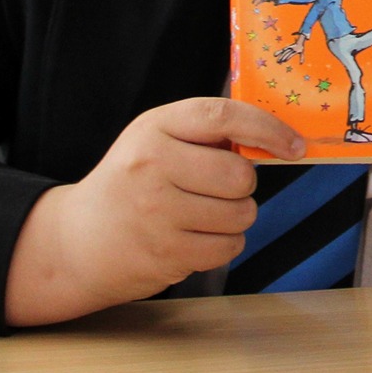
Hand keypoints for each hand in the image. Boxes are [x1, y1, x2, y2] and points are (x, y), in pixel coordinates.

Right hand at [4, 98, 304, 326]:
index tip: (295, 145)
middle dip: (242, 186)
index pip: (223, 117)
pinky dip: (222, 244)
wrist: (76, 242)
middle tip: (218, 189)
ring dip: (234, 217)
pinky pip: (228, 248)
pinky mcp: (165, 255)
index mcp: (154, 128)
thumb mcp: (155, 139)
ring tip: (200, 214)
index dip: (267, 129)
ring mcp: (157, 214)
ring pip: (241, 215)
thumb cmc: (131, 182)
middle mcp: (152, 166)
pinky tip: (194, 237)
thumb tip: (275, 139)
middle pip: (240, 176)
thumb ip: (205, 132)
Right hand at [275, 37, 304, 64]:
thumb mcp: (302, 52)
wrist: (299, 41)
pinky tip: (274, 55)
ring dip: (280, 56)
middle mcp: (291, 49)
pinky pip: (282, 50)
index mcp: (295, 50)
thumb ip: (302, 58)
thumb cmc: (301, 48)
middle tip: (279, 62)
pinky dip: (278, 52)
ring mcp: (288, 48)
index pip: (291, 54)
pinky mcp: (286, 48)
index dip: (287, 57)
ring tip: (277, 61)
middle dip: (282, 58)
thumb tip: (301, 63)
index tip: (284, 61)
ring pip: (283, 52)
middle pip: (286, 53)